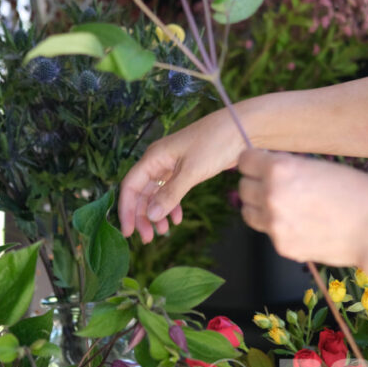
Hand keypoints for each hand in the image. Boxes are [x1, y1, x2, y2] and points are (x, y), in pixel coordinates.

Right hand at [120, 109, 243, 242]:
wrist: (241, 128)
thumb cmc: (215, 143)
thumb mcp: (192, 171)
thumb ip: (170, 194)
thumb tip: (151, 216)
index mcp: (154, 157)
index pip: (130, 186)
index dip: (126, 210)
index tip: (127, 232)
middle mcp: (158, 161)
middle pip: (141, 192)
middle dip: (141, 216)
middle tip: (147, 238)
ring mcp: (172, 165)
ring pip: (156, 194)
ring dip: (156, 213)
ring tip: (163, 232)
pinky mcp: (185, 170)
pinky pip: (171, 191)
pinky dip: (172, 205)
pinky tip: (178, 218)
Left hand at [237, 149, 367, 266]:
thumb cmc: (359, 193)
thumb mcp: (321, 166)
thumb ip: (291, 167)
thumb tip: (271, 167)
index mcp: (280, 169)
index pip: (244, 161)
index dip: (254, 161)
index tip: (261, 164)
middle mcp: (271, 196)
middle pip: (242, 187)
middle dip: (256, 183)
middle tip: (275, 185)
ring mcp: (274, 225)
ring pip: (248, 211)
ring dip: (259, 206)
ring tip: (283, 205)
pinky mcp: (282, 246)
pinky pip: (267, 232)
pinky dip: (277, 227)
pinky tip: (300, 224)